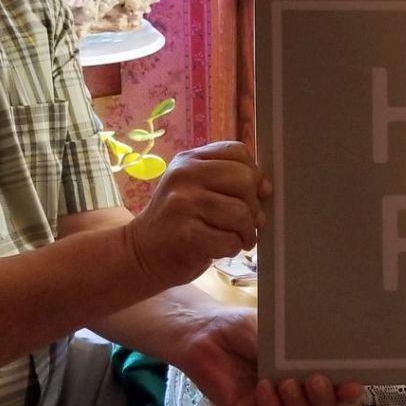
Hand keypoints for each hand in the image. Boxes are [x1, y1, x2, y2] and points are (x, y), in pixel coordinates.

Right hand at [124, 141, 268, 288]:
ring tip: (235, 239)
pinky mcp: (186, 235)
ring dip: (245, 233)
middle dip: (254, 206)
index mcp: (189, 160)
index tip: (252, 194)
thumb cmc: (177, 221)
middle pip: (245, 180)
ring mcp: (183, 204)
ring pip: (241, 213)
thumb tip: (266, 187)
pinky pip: (230, 240)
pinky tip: (219, 249)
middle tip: (246, 224)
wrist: (139, 254)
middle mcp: (184, 176)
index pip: (238, 151)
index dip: (254, 174)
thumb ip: (227, 180)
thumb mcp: (194, 188)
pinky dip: (232, 249)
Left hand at [177, 307, 364, 405]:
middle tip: (316, 379)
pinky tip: (264, 387)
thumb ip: (302, 348)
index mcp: (307, 373)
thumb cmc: (243, 326)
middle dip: (325, 402)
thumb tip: (333, 352)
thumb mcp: (279, 332)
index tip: (354, 384)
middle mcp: (295, 394)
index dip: (347, 392)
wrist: (204, 332)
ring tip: (287, 383)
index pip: (335, 390)